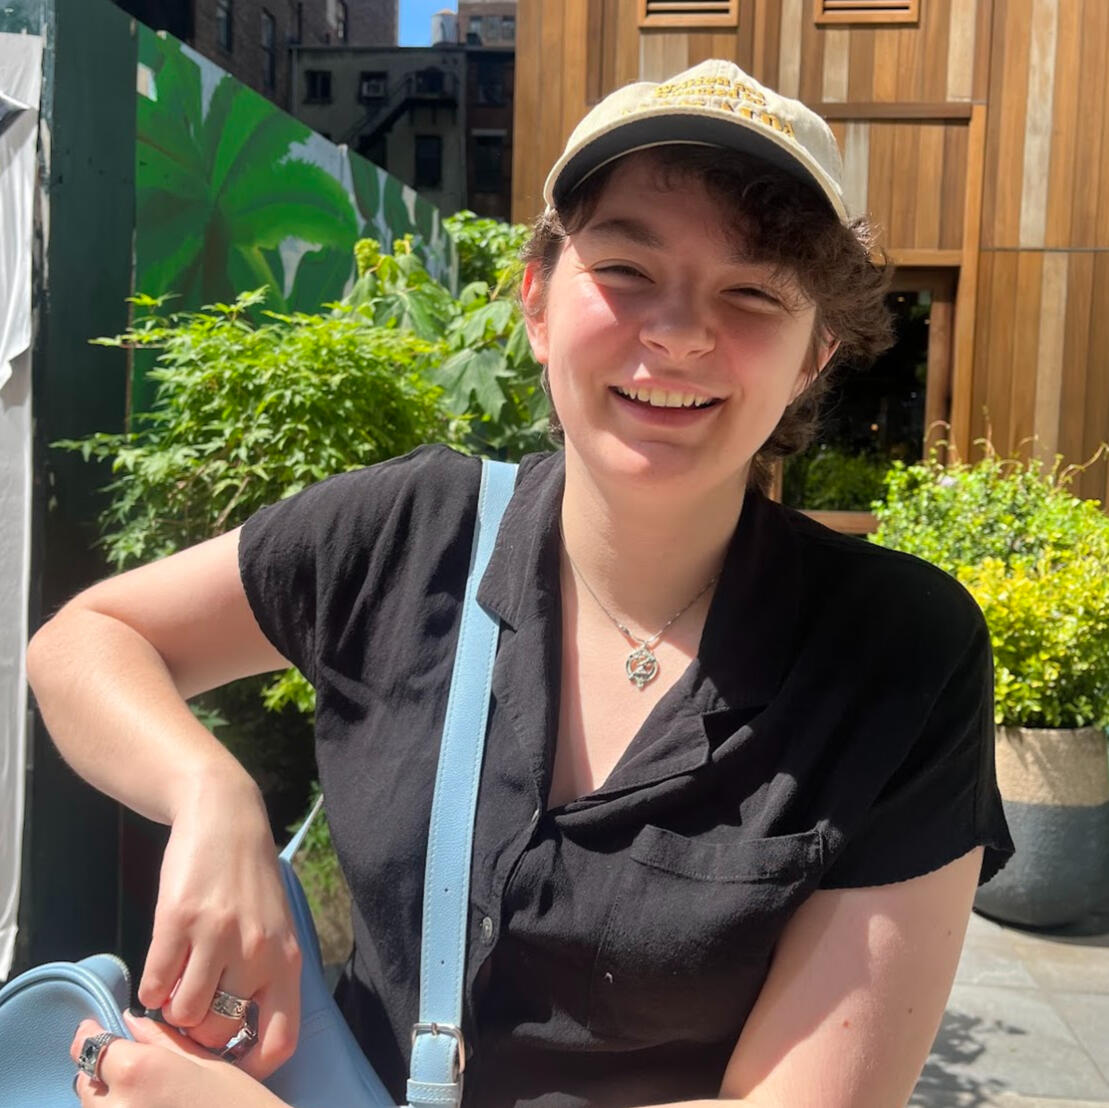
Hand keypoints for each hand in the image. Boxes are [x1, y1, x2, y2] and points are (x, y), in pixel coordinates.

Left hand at [71, 1014, 289, 1106]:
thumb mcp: (208, 1063)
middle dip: (100, 1072)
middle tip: (128, 1065)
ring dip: (107, 1101)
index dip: (90, 1035)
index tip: (94, 1029)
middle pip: (85, 1084)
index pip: (91, 1047)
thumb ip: (162, 1040)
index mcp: (138, 1071)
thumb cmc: (239, 1105)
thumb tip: (131, 1021)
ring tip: (144, 1096)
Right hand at [137, 776, 301, 1077]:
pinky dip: (151, 987)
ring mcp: (216, 936)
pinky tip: (162, 967)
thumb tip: (243, 1037)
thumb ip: (267, 975)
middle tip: (191, 1009)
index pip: (280, 1040)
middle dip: (198, 1032)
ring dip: (172, 1010)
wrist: (225, 818)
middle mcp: (256, 952)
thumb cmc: (250, 879)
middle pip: (217, 1033)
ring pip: (183, 1014)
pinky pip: (155, 985)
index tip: (229, 1061)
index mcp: (287, 959)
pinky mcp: (178, 921)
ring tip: (177, 984)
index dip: (252, 1066)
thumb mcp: (277, 927)